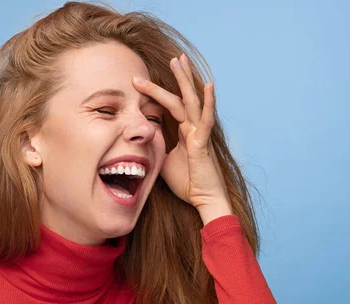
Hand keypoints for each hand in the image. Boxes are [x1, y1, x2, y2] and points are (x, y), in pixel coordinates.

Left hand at [132, 53, 231, 222]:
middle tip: (173, 57)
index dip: (157, 93)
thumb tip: (141, 137)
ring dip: (185, 80)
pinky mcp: (204, 143)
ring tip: (180, 60)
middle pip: (183, 97)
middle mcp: (194, 128)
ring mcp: (200, 133)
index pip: (170, 106)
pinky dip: (209, 102)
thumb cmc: (187, 182)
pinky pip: (206, 119)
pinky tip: (208, 85)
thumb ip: (156, 146)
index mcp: (185, 131)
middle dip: (177, 77)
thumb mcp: (164, 160)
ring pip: (192, 102)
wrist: (204, 200)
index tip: (141, 80)